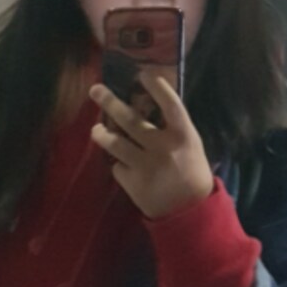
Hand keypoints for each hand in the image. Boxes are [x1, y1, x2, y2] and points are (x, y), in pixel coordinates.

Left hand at [90, 72, 214, 219]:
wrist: (188, 211)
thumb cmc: (191, 172)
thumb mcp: (190, 145)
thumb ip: (171, 127)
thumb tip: (147, 105)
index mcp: (183, 135)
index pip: (170, 104)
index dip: (156, 87)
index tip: (142, 74)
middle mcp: (163, 147)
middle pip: (131, 120)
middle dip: (110, 102)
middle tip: (95, 90)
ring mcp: (145, 165)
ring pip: (115, 143)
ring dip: (101, 134)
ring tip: (96, 130)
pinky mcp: (132, 182)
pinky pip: (118, 167)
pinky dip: (119, 165)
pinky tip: (125, 166)